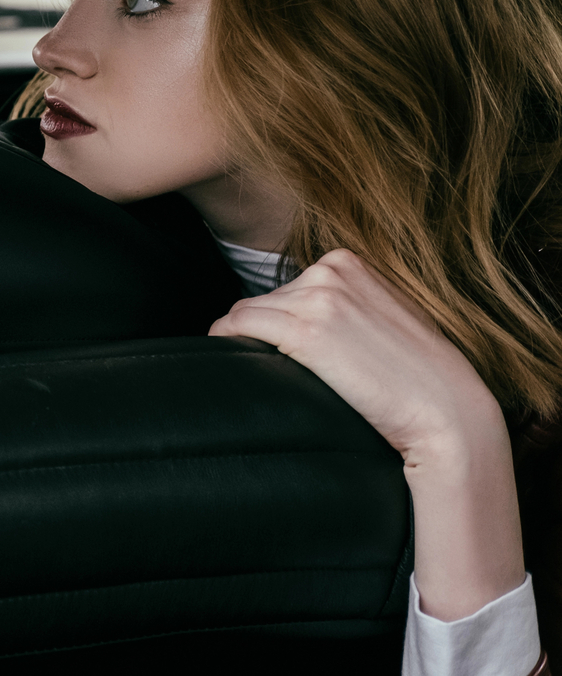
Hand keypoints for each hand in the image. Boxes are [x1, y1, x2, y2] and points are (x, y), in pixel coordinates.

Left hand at [211, 248, 522, 619]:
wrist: (449, 413)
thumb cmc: (417, 377)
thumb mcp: (383, 319)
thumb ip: (347, 305)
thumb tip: (300, 315)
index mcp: (347, 263)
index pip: (286, 287)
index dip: (279, 321)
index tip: (280, 349)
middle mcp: (330, 272)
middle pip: (265, 300)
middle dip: (264, 334)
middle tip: (277, 371)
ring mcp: (318, 299)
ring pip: (247, 314)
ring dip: (244, 342)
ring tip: (258, 373)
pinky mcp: (306, 332)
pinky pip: (237, 326)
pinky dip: (225, 340)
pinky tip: (229, 359)